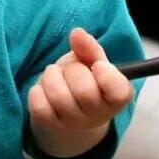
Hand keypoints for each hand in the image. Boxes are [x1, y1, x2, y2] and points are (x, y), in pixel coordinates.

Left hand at [28, 28, 133, 158]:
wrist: (67, 108)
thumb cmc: (85, 80)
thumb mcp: (93, 62)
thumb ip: (89, 48)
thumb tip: (77, 33)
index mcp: (115, 99)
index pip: (120, 93)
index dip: (107, 75)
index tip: (97, 65)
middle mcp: (97, 116)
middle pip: (84, 91)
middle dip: (73, 70)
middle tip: (72, 69)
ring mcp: (73, 124)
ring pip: (58, 97)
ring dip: (52, 76)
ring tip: (56, 75)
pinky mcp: (49, 125)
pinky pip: (39, 105)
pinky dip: (38, 90)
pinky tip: (45, 89)